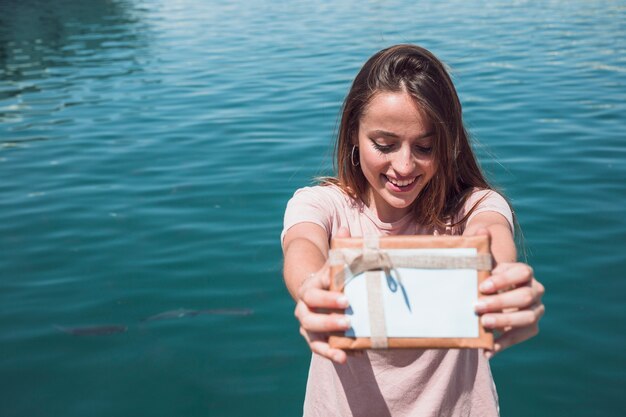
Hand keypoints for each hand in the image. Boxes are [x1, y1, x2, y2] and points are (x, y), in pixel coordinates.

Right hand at [294, 227, 350, 363]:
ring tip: (345, 350)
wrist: (316, 290)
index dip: (328, 297)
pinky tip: (347, 358)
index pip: (313, 293)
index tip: (347, 299)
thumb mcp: (334, 262)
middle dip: (329, 320)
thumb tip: (346, 228)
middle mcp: (304, 307)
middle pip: (309, 316)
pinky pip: (319, 347)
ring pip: (311, 335)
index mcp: (309, 287)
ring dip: (328, 343)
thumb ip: (340, 248)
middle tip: (348, 322)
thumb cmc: (330, 276)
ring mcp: (307, 323)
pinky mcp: (314, 337)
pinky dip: (331, 353)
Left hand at [475, 262, 544, 358]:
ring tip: (483, 323)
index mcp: (524, 273)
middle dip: (500, 302)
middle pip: (525, 296)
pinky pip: (520, 336)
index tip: (482, 287)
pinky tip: (487, 351)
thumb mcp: (485, 273)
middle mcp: (536, 290)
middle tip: (477, 307)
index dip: (503, 280)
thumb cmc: (486, 281)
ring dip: (504, 321)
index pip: (522, 273)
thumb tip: (466, 279)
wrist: (494, 294)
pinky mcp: (532, 327)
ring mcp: (536, 309)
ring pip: (527, 317)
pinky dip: (502, 344)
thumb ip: (480, 274)